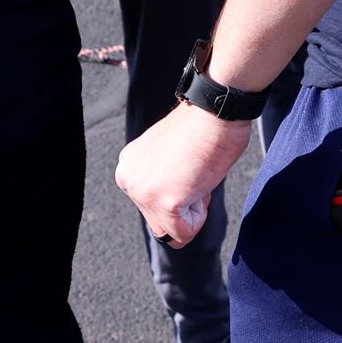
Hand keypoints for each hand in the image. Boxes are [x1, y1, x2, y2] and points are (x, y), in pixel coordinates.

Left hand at [116, 103, 252, 247]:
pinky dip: (200, 216)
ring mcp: (143, 192)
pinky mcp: (163, 202)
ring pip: (173, 229)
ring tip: (196, 175)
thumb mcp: (168, 157)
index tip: (187, 166)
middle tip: (193, 172)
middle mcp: (128, 179)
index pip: (151, 207)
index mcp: (128, 167)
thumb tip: (175, 213)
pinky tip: (199, 182)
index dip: (179, 195)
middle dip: (183, 207)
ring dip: (193, 210)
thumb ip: (162, 180)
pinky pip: (185, 232)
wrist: (214, 110)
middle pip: (158, 224)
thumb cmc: (203, 127)